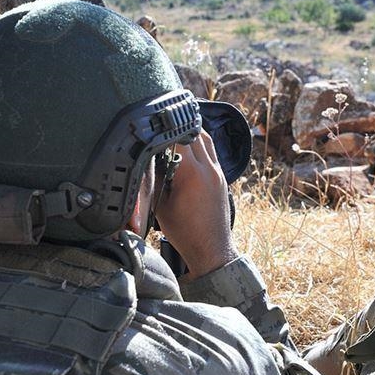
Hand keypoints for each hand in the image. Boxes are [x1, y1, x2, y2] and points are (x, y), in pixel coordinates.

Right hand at [154, 131, 238, 280]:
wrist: (211, 249)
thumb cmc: (185, 232)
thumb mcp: (161, 205)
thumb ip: (157, 178)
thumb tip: (151, 157)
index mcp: (192, 174)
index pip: (178, 138)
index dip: (163, 129)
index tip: (152, 124)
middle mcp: (209, 169)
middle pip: (194, 133)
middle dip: (177, 128)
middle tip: (160, 126)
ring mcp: (218, 172)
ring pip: (206, 139)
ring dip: (191, 133)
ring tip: (174, 132)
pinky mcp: (222, 177)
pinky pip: (211, 151)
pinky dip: (200, 145)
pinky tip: (188, 148)